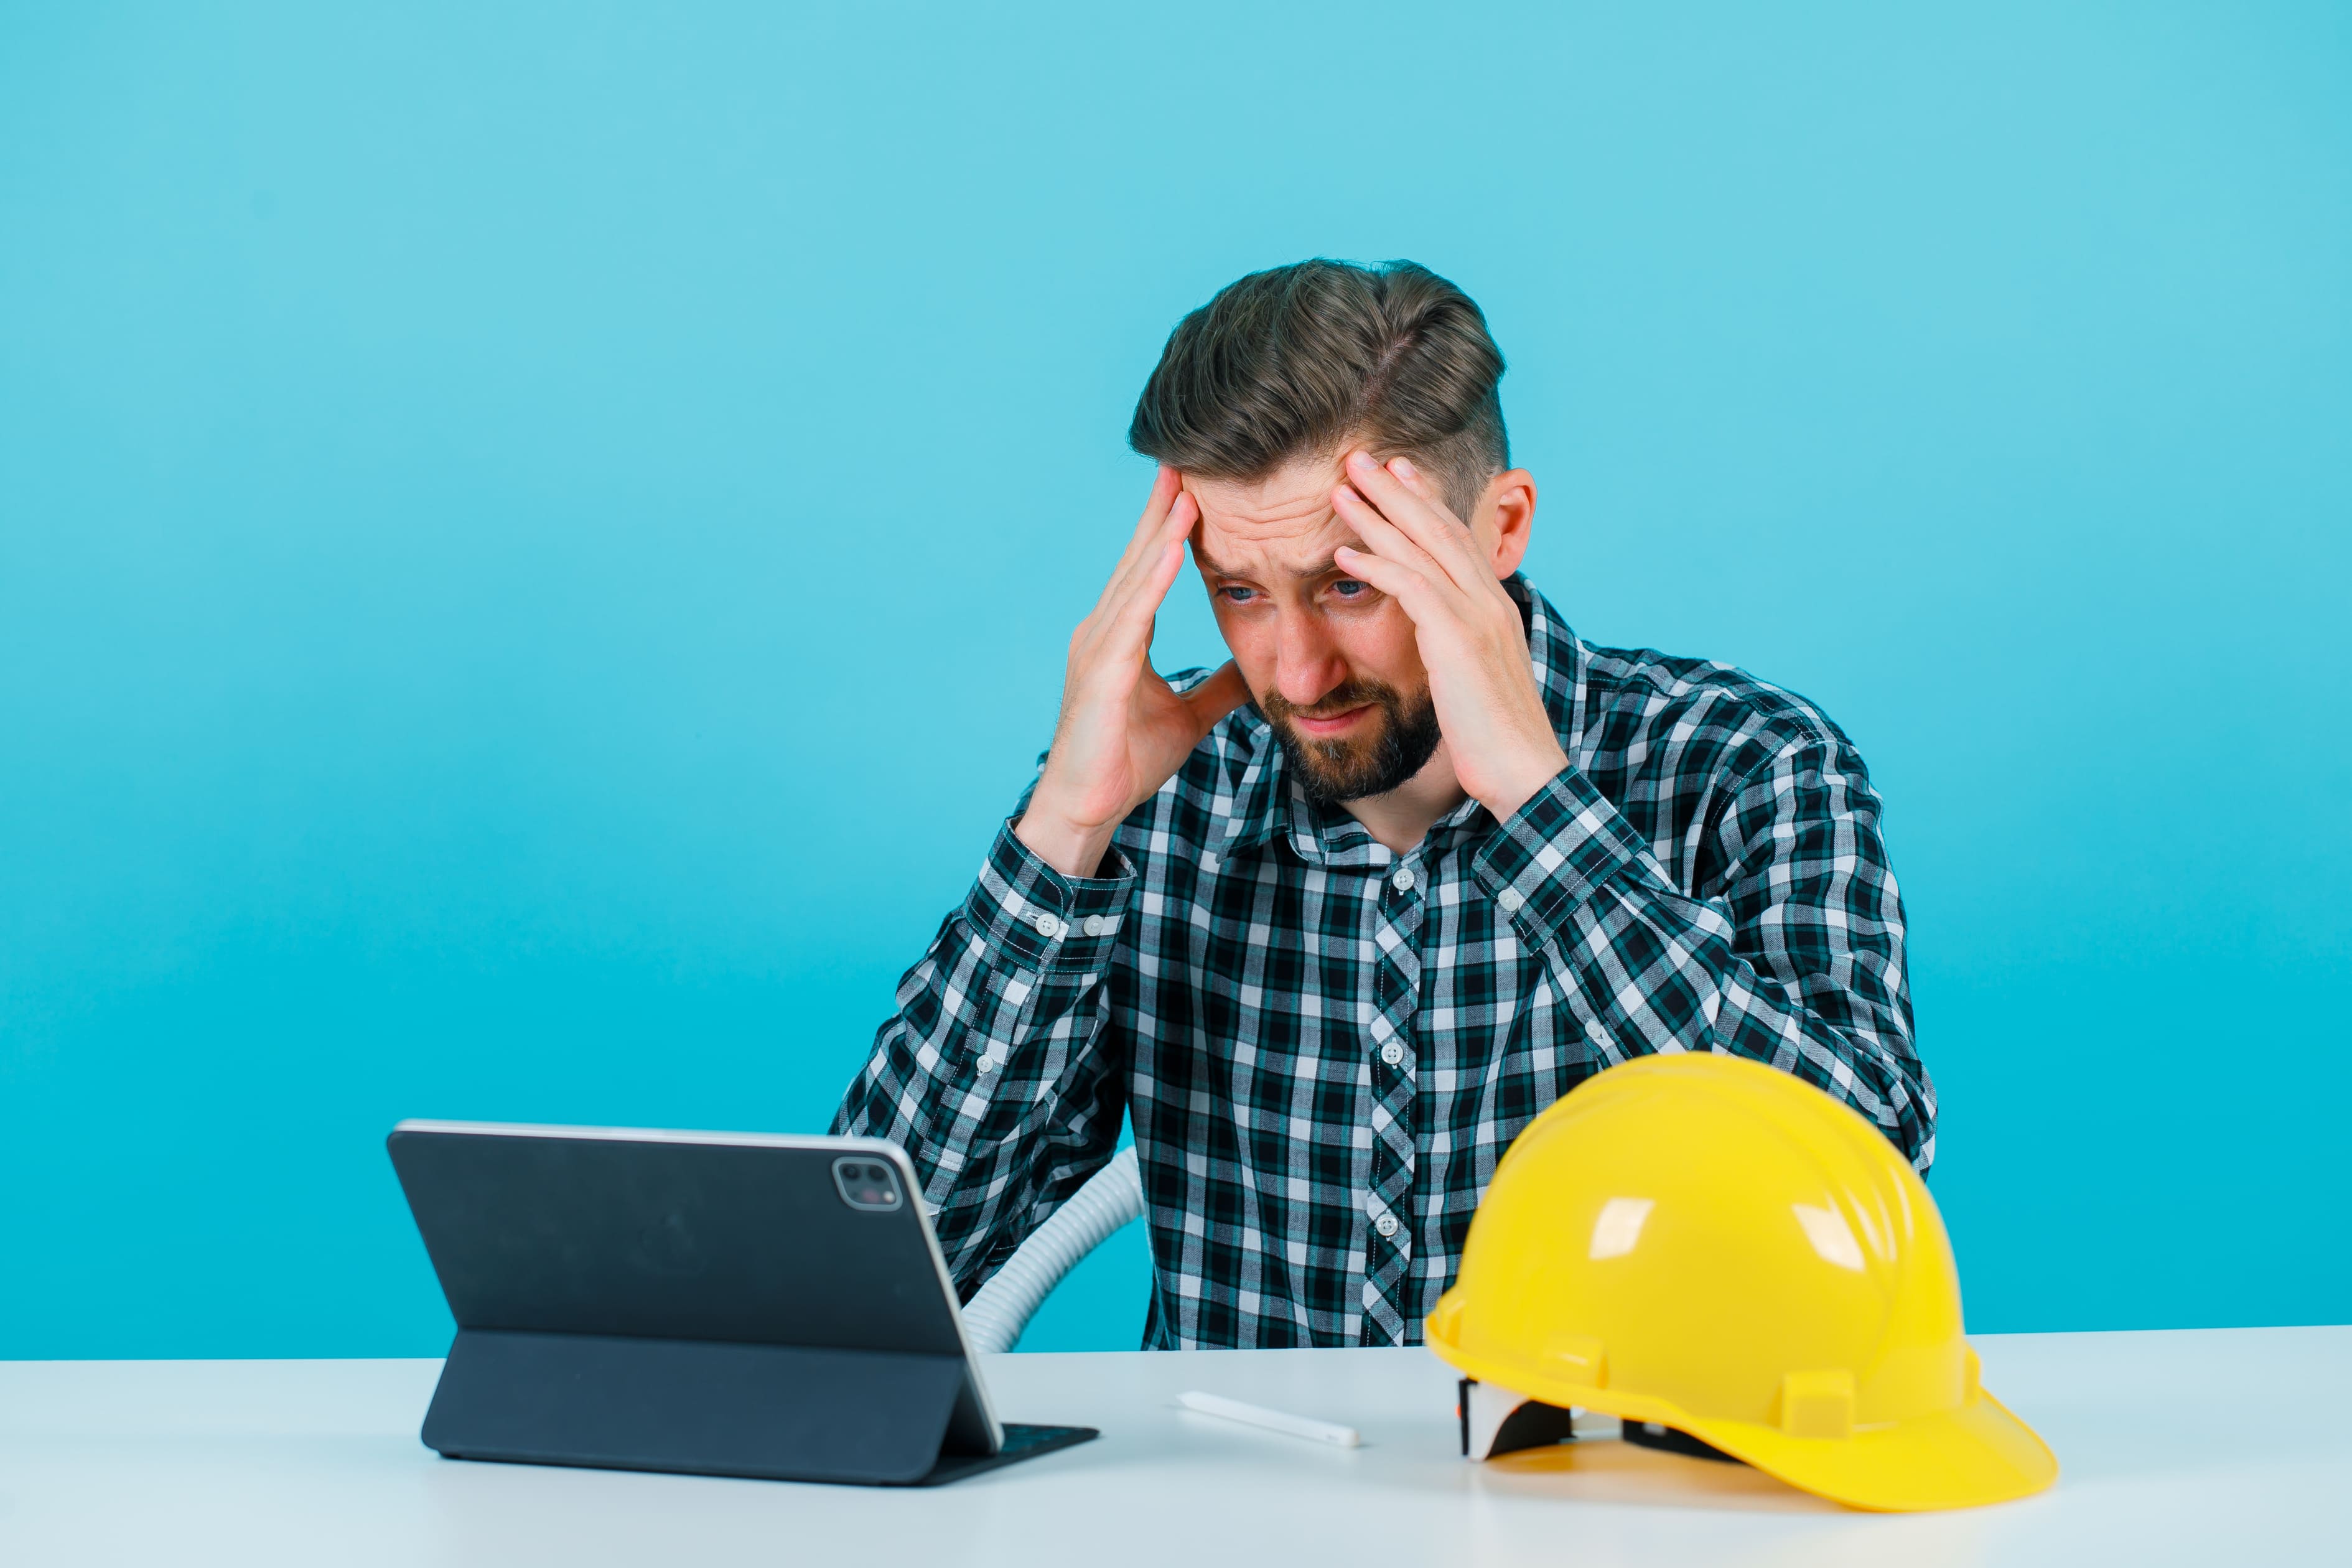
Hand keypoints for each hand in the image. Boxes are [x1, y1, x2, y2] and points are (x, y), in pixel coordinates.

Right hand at [1016, 467, 1249, 876]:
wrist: (1086, 808)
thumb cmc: (1125, 762)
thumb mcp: (1187, 717)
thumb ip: (1216, 689)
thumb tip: (1252, 671)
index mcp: (1123, 636)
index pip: (1152, 568)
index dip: (1172, 525)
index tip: (1196, 484)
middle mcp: (1105, 630)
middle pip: (1141, 558)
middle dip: (1163, 509)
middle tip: (1188, 457)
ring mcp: (1100, 648)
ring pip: (1137, 578)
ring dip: (1162, 533)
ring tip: (1189, 491)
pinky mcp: (1104, 673)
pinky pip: (1133, 617)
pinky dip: (1154, 581)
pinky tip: (1174, 550)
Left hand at [1329, 451, 1567, 821]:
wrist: (1525, 773)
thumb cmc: (1497, 738)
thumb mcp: (1476, 681)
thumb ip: (1457, 650)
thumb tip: (1437, 645)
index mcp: (1494, 607)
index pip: (1457, 539)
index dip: (1425, 502)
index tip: (1397, 473)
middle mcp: (1489, 601)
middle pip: (1438, 528)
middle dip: (1397, 490)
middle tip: (1360, 458)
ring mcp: (1476, 617)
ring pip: (1423, 548)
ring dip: (1377, 515)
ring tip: (1339, 489)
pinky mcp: (1458, 640)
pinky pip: (1412, 588)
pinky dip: (1377, 566)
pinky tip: (1344, 554)